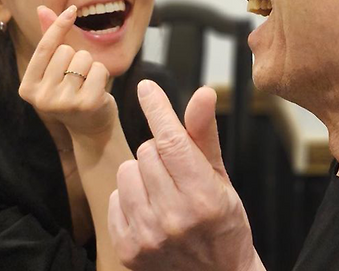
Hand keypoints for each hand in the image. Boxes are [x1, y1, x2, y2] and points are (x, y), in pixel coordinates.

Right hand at [19, 5, 116, 136]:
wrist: (91, 128)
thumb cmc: (72, 92)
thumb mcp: (56, 68)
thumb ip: (50, 40)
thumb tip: (42, 8)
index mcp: (27, 87)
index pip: (44, 47)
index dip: (58, 26)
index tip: (71, 10)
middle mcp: (42, 97)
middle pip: (66, 51)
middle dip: (77, 57)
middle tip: (77, 79)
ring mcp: (63, 102)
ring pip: (83, 58)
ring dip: (91, 66)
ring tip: (87, 84)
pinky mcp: (86, 104)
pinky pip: (98, 69)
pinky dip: (102, 74)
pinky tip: (98, 90)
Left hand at [108, 80, 263, 270]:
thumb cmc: (224, 224)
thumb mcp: (222, 178)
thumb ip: (205, 134)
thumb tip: (204, 92)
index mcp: (203, 195)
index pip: (172, 140)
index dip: (158, 109)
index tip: (147, 88)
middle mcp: (174, 217)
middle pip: (147, 151)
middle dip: (160, 153)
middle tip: (176, 172)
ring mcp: (148, 236)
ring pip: (127, 171)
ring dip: (142, 174)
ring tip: (161, 192)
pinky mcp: (129, 249)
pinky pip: (114, 198)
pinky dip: (128, 198)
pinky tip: (148, 211)